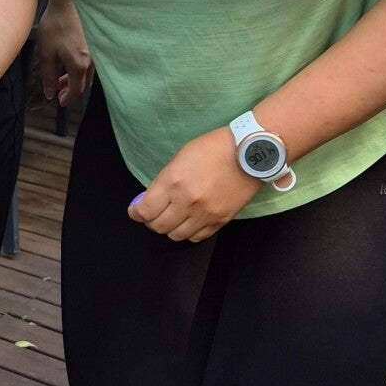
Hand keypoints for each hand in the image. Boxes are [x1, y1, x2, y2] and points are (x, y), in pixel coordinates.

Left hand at [38, 3, 93, 107]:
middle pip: (83, 84)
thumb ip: (48, 76)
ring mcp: (95, 52)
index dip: (67, 98)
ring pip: (86, 73)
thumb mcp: (46, 53)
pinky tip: (68, 62)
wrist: (68, 3)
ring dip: (74, 79)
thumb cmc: (55, 25)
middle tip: (57, 89)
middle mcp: (91, 61)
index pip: (76, 90)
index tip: (59, 102)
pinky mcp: (94, 44)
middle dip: (70, 90)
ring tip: (60, 75)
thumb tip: (49, 93)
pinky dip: (79, 68)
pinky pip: (89, 63)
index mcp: (79, 65)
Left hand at [129, 127, 259, 243]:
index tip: (135, 210)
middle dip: (151, 221)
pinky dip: (188, 232)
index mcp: (173, 182)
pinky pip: (197, 237)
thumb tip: (150, 199)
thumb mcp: (180, 157)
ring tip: (172, 218)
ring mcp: (205, 214)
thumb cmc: (214, 148)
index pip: (145, 210)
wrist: (249, 152)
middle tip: (153, 213)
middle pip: (158, 226)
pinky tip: (188, 222)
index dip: (136, 213)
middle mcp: (187, 201)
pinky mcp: (220, 220)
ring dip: (170, 228)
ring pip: (176, 236)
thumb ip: (164, 181)